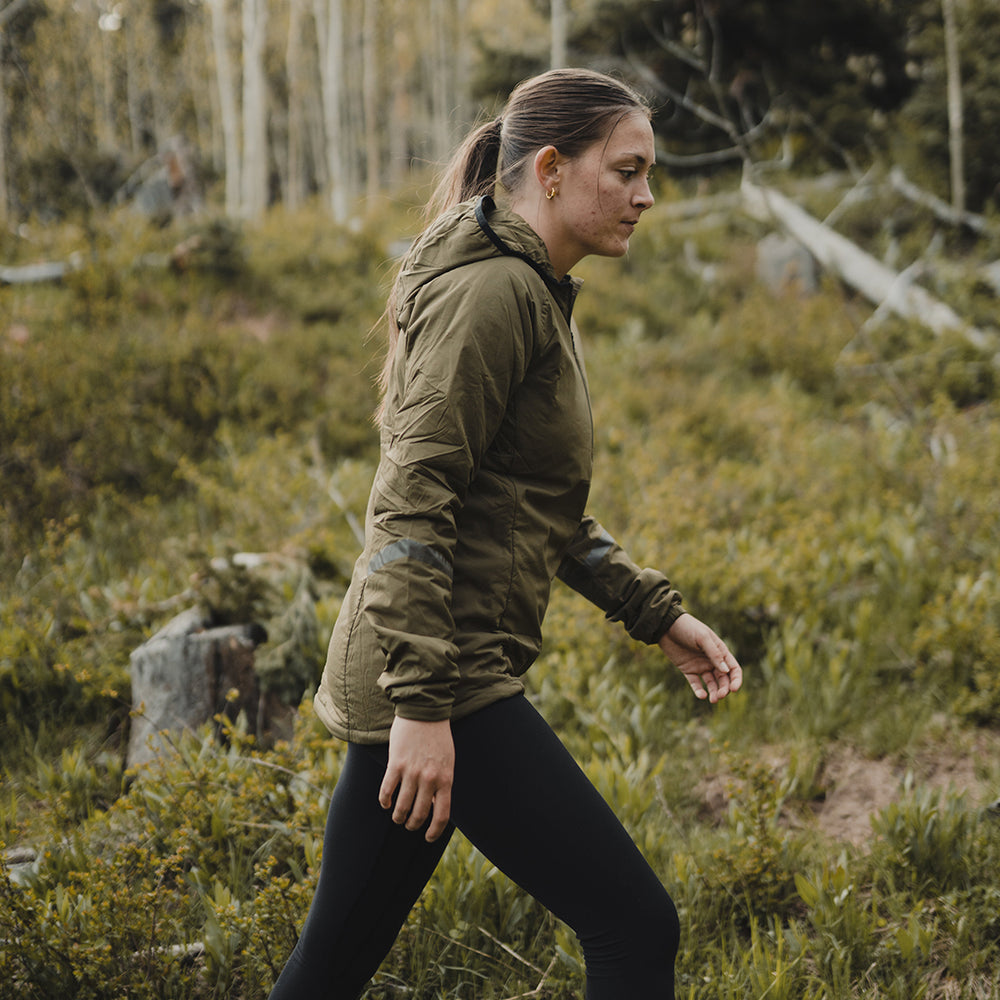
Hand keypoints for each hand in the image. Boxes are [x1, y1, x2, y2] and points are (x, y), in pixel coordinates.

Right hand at [379, 716, 453, 841]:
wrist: (425, 712)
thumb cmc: (438, 738)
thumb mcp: (448, 762)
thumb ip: (442, 783)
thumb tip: (434, 806)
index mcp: (446, 779)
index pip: (442, 815)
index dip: (434, 831)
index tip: (427, 837)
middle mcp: (430, 779)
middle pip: (420, 815)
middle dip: (412, 824)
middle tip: (408, 824)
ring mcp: (412, 772)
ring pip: (402, 806)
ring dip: (398, 816)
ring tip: (396, 816)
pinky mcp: (396, 764)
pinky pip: (387, 790)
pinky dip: (385, 801)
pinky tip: (385, 803)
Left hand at [658, 613, 742, 703]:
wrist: (666, 626)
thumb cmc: (687, 628)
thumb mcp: (702, 638)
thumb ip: (714, 653)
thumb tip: (726, 671)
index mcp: (720, 651)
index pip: (733, 668)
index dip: (736, 680)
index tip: (733, 689)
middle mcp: (712, 660)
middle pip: (723, 679)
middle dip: (724, 689)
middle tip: (719, 696)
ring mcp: (700, 665)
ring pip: (711, 683)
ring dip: (714, 692)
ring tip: (712, 699)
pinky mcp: (688, 669)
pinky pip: (696, 683)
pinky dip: (699, 690)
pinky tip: (701, 695)